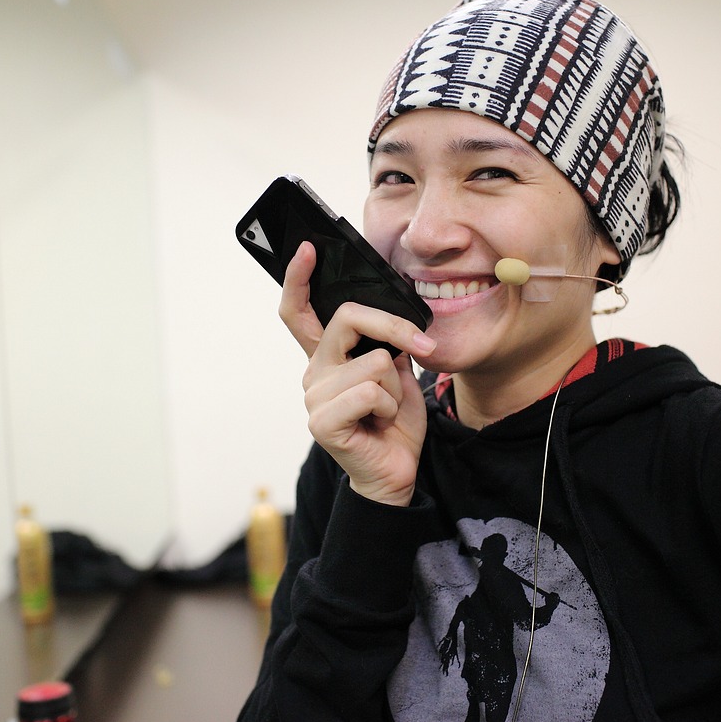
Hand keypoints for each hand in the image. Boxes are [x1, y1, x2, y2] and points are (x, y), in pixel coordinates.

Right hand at [281, 242, 435, 506]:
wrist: (397, 473)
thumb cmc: (394, 423)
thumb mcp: (397, 374)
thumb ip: (387, 345)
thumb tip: (395, 320)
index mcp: (328, 357)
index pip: (300, 311)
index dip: (299, 278)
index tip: (308, 248)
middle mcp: (314, 372)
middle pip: (348, 318)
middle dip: (394, 328)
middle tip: (421, 347)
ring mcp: (314, 397)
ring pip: (372, 361)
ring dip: (395, 388)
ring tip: (385, 410)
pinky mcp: (323, 421)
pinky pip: (370, 390)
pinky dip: (388, 406)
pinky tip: (379, 424)